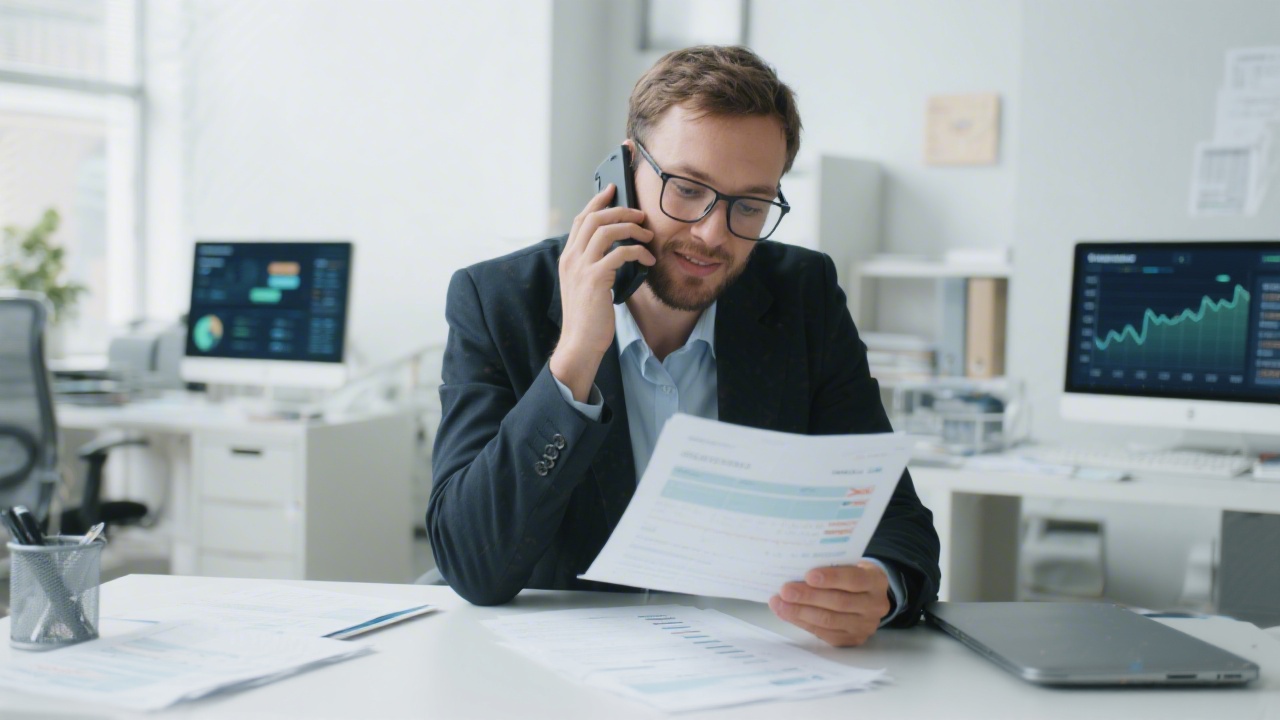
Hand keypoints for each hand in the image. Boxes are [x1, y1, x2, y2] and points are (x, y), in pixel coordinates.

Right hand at [550, 184, 654, 400]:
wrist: (580, 342)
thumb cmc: (588, 317)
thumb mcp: (586, 285)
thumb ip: (594, 265)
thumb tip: (616, 249)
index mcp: (568, 258)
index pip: (579, 219)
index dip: (596, 201)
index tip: (613, 190)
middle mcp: (571, 258)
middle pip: (593, 218)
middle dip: (619, 210)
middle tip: (640, 214)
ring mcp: (581, 268)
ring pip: (605, 230)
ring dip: (630, 227)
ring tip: (646, 234)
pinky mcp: (595, 279)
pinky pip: (619, 253)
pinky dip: (637, 251)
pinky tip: (647, 259)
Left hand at [768, 561, 890, 646]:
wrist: (868, 595)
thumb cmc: (851, 574)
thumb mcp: (850, 564)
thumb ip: (831, 565)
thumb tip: (795, 568)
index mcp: (876, 581)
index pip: (854, 579)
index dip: (831, 578)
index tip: (808, 575)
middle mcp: (875, 605)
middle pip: (839, 602)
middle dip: (808, 597)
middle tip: (785, 591)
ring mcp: (865, 626)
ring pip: (829, 621)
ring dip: (800, 612)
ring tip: (779, 604)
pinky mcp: (852, 639)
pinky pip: (824, 633)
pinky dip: (802, 623)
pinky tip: (787, 614)